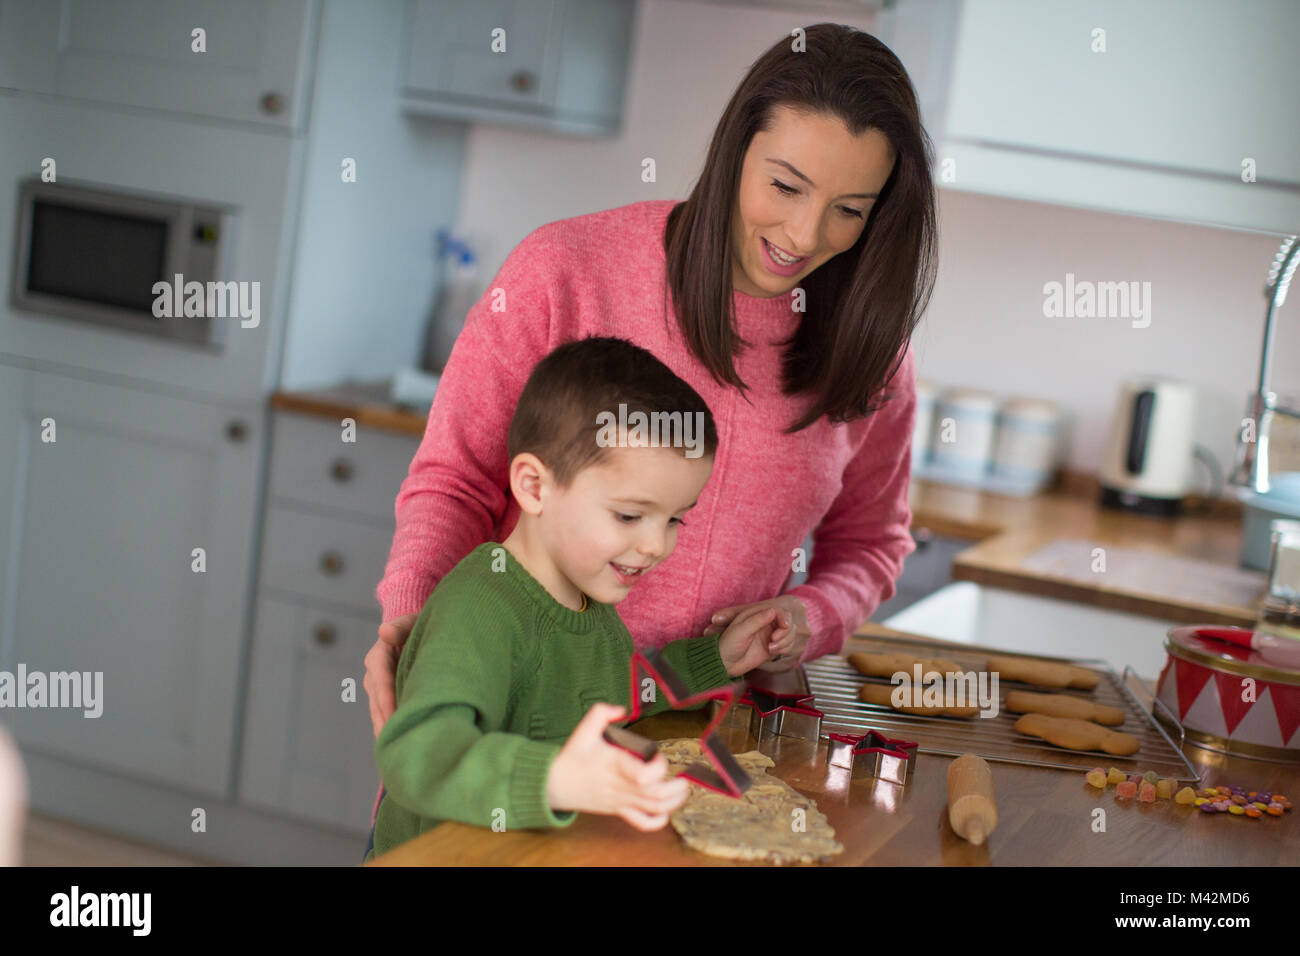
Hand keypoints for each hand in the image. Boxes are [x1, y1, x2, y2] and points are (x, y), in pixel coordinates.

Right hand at [364, 612, 418, 736]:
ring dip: (385, 730)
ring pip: (378, 712)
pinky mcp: (384, 698)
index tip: (394, 717)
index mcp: (378, 656)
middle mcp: (373, 675)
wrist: (414, 632)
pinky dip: (389, 729)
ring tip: (394, 750)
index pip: (381, 681)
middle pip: (378, 701)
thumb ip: (399, 627)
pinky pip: (383, 715)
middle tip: (397, 741)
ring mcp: (377, 689)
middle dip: (386, 721)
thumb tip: (384, 631)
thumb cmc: (415, 626)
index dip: (387, 699)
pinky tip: (395, 745)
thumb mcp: (410, 622)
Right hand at [546, 704, 689, 830]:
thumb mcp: (584, 728)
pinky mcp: (618, 810)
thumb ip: (602, 712)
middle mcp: (621, 786)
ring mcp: (620, 800)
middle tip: (685, 777)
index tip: (656, 754)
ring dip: (674, 802)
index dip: (658, 765)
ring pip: (654, 809)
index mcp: (615, 765)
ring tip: (683, 790)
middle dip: (676, 788)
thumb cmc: (572, 756)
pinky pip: (641, 822)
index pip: (645, 775)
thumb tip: (623, 709)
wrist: (553, 784)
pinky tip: (665, 812)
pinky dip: (658, 821)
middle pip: (656, 795)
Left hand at [703, 596, 809, 671]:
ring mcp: (770, 634)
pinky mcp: (773, 646)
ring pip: (789, 633)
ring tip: (771, 648)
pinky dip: (784, 648)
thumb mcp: (740, 631)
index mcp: (756, 614)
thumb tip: (772, 611)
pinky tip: (772, 652)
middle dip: (785, 631)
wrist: (726, 664)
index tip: (785, 626)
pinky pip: (787, 644)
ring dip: (785, 641)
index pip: (777, 610)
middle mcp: (765, 622)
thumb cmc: (728, 645)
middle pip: (787, 621)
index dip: (784, 617)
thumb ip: (756, 621)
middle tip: (774, 640)